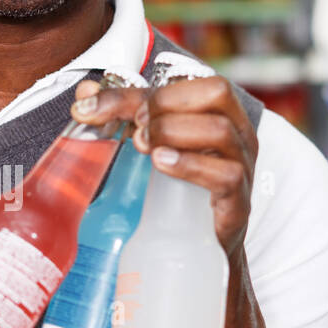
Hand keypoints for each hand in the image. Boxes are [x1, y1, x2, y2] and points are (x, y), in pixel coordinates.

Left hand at [70, 74, 256, 259]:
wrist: (202, 247)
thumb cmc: (179, 187)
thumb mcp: (152, 144)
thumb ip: (122, 115)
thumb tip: (85, 93)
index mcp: (219, 112)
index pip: (187, 80)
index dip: (139, 89)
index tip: (96, 107)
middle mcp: (238, 132)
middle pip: (217, 91)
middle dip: (167, 103)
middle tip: (134, 127)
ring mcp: (242, 165)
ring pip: (220, 130)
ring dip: (173, 131)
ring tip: (143, 146)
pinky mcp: (239, 201)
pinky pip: (225, 174)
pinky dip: (190, 165)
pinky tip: (162, 164)